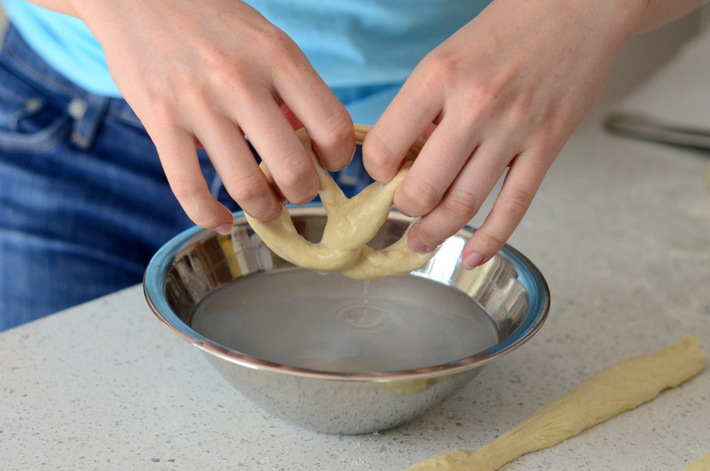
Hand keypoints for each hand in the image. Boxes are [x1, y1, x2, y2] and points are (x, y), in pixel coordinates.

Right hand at [73, 0, 354, 230]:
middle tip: (296, 190)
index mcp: (278, 56)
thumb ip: (291, 90)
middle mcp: (240, 80)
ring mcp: (197, 102)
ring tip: (266, 207)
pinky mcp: (159, 120)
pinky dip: (210, 217)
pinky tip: (223, 221)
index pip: (333, 127)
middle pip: (293, 168)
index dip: (338, 159)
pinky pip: (188, 189)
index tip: (327, 164)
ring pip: (245, 186)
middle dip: (303, 193)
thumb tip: (312, 144)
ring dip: (264, 210)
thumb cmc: (213, 21)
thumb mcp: (265, 40)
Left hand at [363, 0, 639, 266]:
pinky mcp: (548, 145)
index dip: (375, 171)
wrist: (577, 6)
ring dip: (436, 232)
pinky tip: (472, 255)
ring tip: (422, 241)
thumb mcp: (448, 55)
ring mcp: (514, 129)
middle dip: (404, 210)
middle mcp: (474, 105)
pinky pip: (515, 206)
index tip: (380, 177)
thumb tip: (404, 159)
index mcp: (438, 76)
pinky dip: (490, 239)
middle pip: (422, 186)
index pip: (385, 146)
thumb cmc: (506, 30)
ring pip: (464, 203)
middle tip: (402, 213)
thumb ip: (424, 109)